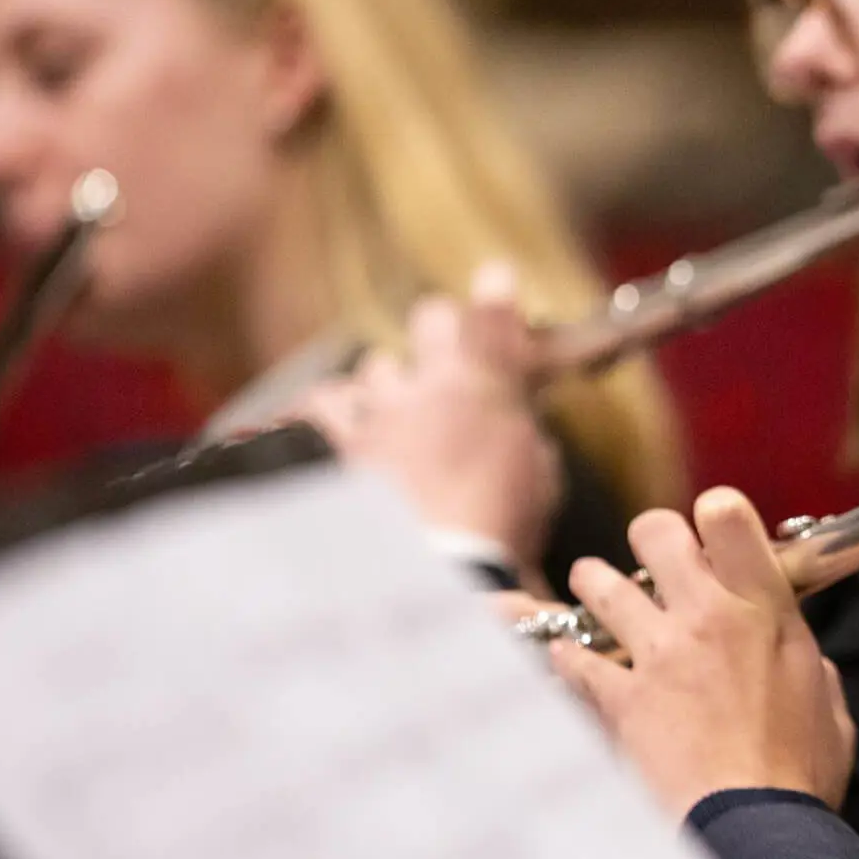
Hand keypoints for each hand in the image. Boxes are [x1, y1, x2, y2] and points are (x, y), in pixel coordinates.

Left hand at [302, 262, 561, 576]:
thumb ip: (525, 431)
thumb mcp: (539, 477)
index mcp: (484, 391)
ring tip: (391, 405)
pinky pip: (318, 407)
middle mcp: (428, 386)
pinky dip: (325, 410)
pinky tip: (323, 417)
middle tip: (450, 350)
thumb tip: (518, 422)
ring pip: (376, 367)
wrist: (434, 574)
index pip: (490, 317)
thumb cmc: (500, 530)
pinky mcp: (337, 448)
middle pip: (431, 319)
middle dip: (441, 328)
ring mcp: (377, 413)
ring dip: (386, 381)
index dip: (494, 300)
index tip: (497, 284)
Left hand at [549, 487, 854, 819]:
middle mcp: (709, 618)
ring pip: (600, 582)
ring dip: (597, 585)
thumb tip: (802, 659)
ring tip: (596, 592)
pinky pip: (573, 658)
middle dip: (650, 538)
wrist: (753, 830)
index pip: (728, 516)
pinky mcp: (619, 699)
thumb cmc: (799, 778)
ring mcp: (659, 655)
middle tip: (652, 559)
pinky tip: (573, 662)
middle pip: (656, 531)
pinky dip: (569, 657)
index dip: (716, 514)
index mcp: (767, 612)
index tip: (712, 534)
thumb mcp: (829, 708)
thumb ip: (810, 667)